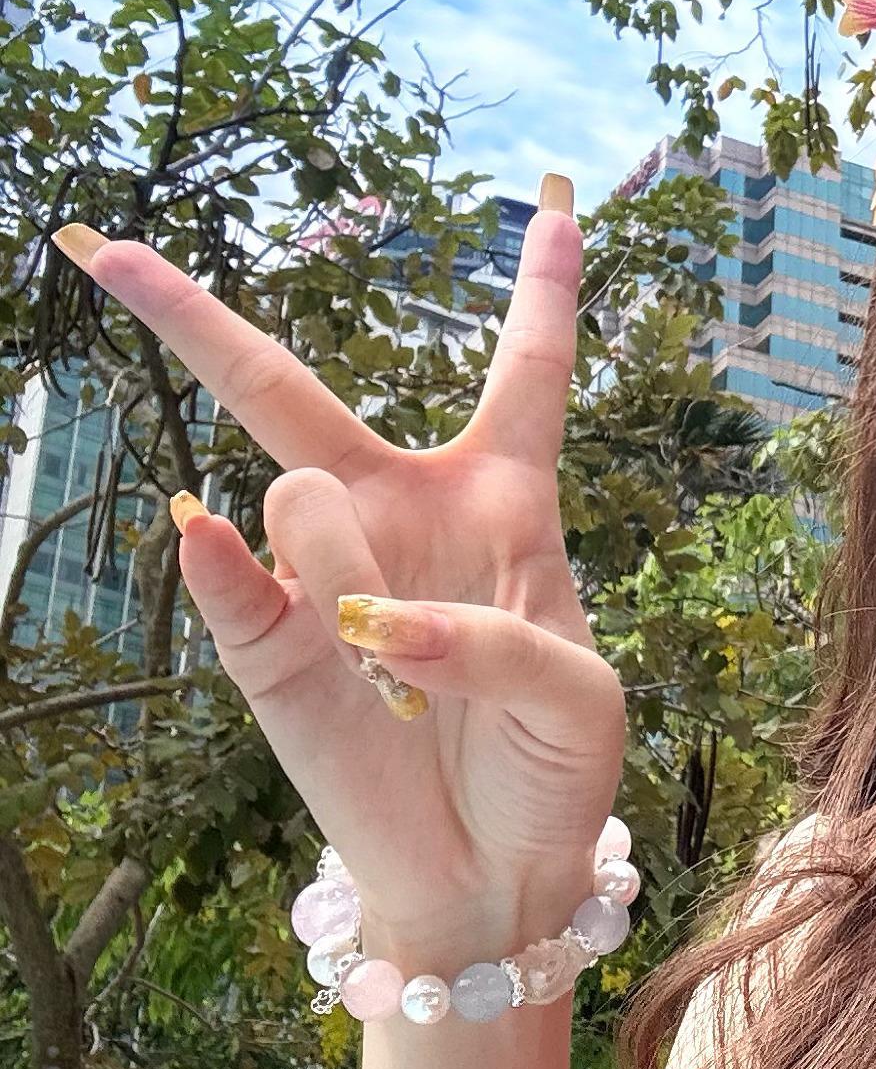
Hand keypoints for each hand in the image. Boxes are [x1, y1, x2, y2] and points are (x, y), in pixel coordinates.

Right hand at [55, 186, 624, 961]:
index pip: (529, 372)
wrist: (498, 871)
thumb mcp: (580, 698)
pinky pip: (235, 581)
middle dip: (197, 318)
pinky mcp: (272, 649)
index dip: (546, 288)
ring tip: (405, 665)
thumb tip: (383, 621)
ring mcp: (325, 576)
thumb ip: (501, 641)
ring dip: (355, 564)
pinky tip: (226, 549)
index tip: (564, 198)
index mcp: (506, 502)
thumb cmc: (553, 766)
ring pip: (300, 495)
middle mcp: (403, 515)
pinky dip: (231, 564)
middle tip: (103, 249)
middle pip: (291, 390)